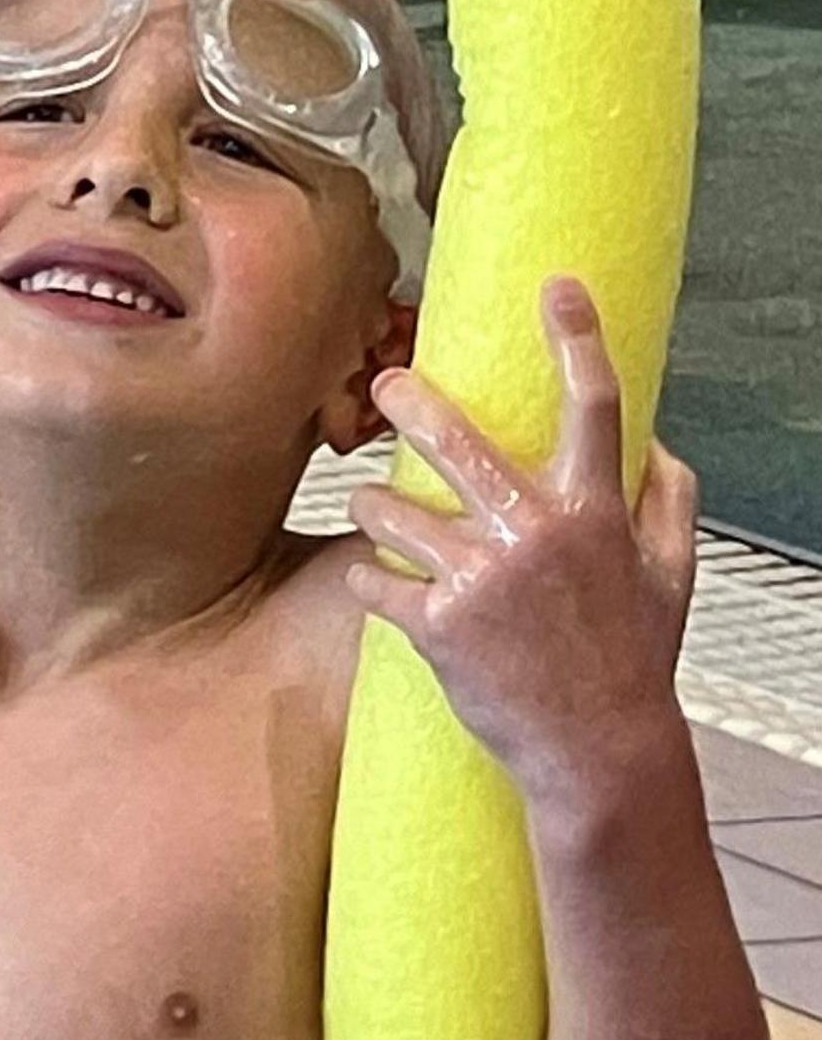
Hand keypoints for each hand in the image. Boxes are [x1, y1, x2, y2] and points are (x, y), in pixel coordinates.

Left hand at [348, 277, 699, 804]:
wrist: (597, 752)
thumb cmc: (632, 661)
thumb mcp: (671, 577)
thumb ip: (668, 503)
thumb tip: (657, 443)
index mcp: (597, 514)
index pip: (595, 405)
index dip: (578, 338)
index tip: (557, 288)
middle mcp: (536, 535)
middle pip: (455, 439)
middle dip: (407, 401)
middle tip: (385, 386)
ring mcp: (480, 579)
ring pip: (387, 508)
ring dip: (371, 503)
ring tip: (374, 506)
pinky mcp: (435, 625)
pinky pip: (372, 579)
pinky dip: (369, 577)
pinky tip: (376, 582)